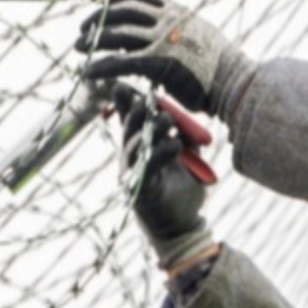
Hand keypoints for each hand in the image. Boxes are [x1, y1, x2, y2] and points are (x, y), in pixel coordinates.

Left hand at [78, 0, 254, 117]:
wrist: (236, 82)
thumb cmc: (222, 67)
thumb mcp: (200, 36)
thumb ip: (179, 30)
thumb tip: (164, 33)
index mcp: (177, 11)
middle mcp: (168, 20)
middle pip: (122, 9)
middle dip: (98, 16)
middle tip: (82, 28)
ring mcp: (163, 40)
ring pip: (118, 33)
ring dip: (93, 40)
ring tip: (77, 47)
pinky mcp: (159, 63)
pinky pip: (121, 62)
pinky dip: (100, 66)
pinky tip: (87, 72)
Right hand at [115, 85, 214, 269]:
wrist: (181, 224)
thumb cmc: (181, 186)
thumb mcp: (184, 154)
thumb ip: (180, 134)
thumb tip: (179, 113)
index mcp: (139, 145)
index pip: (130, 119)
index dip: (125, 101)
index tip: (122, 83)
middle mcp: (130, 157)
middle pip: (128, 128)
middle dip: (137, 111)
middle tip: (149, 97)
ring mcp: (132, 173)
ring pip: (134, 145)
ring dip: (151, 130)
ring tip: (167, 120)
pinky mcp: (139, 190)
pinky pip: (147, 166)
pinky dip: (161, 152)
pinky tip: (174, 145)